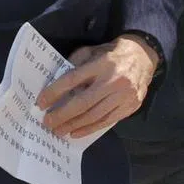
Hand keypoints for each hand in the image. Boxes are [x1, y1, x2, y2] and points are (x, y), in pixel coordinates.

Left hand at [36, 36, 158, 139]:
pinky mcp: (130, 107)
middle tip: (47, 123)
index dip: (55, 92)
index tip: (41, 102)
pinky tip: (76, 132)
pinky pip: (106, 122)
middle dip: (62, 115)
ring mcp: (124, 96)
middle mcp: (113, 80)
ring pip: (94, 115)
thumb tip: (57, 81)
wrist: (143, 57)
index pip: (73, 79)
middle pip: (83, 102)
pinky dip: (89, 129)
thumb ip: (75, 63)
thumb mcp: (92, 51)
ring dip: (73, 125)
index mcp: (101, 63)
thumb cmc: (111, 53)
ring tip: (58, 130)